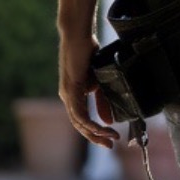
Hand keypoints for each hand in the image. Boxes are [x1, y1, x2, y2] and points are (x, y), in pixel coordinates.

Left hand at [58, 30, 118, 147]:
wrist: (78, 35)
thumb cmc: (88, 53)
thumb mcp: (100, 81)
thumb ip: (102, 100)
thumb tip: (108, 121)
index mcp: (74, 96)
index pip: (82, 121)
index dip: (96, 132)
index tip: (111, 138)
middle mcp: (67, 98)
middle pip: (79, 126)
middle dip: (95, 138)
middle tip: (111, 145)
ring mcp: (67, 94)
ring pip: (79, 122)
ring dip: (95, 132)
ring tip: (110, 137)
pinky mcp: (70, 89)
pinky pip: (79, 112)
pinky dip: (90, 122)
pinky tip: (101, 127)